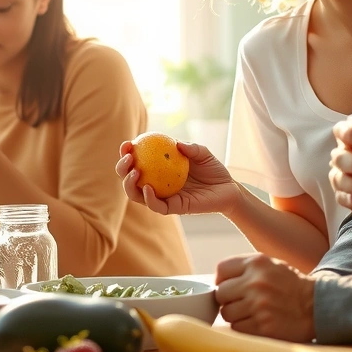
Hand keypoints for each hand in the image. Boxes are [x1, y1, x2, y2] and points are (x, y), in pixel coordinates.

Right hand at [115, 139, 240, 215]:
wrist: (229, 189)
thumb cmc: (214, 169)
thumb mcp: (203, 153)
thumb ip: (191, 148)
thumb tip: (175, 143)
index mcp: (159, 169)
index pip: (137, 162)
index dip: (127, 154)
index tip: (127, 144)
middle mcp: (158, 184)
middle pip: (130, 179)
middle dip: (122, 169)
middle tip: (127, 158)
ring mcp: (164, 197)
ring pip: (138, 195)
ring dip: (130, 185)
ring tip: (134, 172)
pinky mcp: (174, 208)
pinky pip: (157, 206)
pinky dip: (149, 198)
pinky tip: (147, 187)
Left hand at [214, 253, 314, 341]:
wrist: (317, 306)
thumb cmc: (291, 286)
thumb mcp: (272, 265)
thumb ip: (246, 268)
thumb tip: (217, 281)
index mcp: (257, 263)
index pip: (222, 269)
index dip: (222, 280)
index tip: (228, 287)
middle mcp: (256, 282)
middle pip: (221, 293)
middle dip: (228, 300)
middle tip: (241, 302)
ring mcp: (259, 305)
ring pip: (227, 313)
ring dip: (236, 316)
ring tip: (252, 313)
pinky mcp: (262, 327)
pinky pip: (237, 328)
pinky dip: (244, 328)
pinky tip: (257, 323)